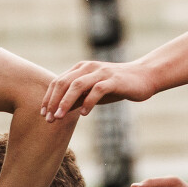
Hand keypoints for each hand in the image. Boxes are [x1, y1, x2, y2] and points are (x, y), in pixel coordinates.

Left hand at [43, 58, 158, 120]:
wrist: (144, 77)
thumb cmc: (117, 86)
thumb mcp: (93, 93)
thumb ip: (77, 99)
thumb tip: (58, 112)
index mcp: (81, 69)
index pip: (58, 82)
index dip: (48, 98)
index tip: (42, 114)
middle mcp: (88, 68)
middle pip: (64, 83)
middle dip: (53, 101)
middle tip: (48, 118)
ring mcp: (101, 73)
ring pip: (77, 85)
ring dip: (65, 101)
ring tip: (59, 116)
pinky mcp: (113, 80)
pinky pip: (97, 90)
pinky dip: (88, 101)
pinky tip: (83, 114)